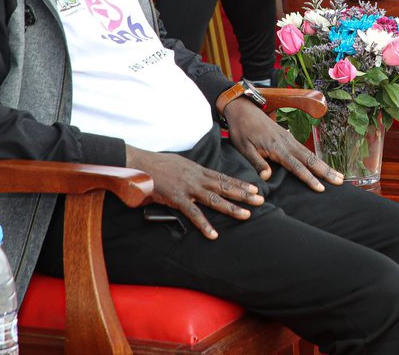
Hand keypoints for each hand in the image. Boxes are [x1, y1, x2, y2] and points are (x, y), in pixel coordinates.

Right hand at [124, 146, 262, 239]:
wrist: (138, 163)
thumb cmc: (157, 164)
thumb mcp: (180, 165)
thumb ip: (191, 173)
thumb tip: (199, 178)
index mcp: (198, 170)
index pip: (224, 177)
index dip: (240, 183)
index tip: (255, 188)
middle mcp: (197, 178)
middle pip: (225, 187)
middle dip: (244, 194)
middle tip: (260, 200)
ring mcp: (188, 188)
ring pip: (214, 199)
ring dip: (231, 208)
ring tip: (246, 215)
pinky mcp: (177, 198)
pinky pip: (193, 214)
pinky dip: (204, 224)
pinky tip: (213, 234)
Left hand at [224, 98, 343, 190]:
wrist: (244, 109)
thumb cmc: (241, 130)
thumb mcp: (243, 148)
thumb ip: (257, 162)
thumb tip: (267, 177)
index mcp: (277, 147)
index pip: (296, 166)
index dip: (309, 178)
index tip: (320, 188)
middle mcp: (287, 142)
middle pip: (310, 160)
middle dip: (326, 171)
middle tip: (340, 181)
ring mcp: (289, 139)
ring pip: (310, 155)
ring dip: (325, 166)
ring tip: (338, 175)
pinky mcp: (288, 137)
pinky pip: (305, 150)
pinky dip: (316, 159)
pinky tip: (322, 166)